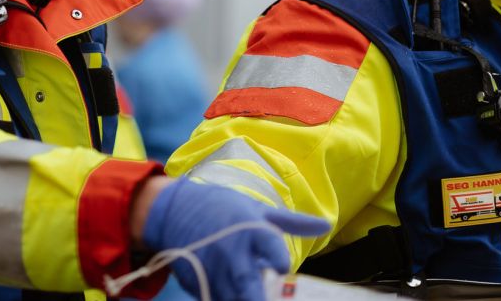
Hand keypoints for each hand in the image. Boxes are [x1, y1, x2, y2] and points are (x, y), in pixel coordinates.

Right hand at [141, 178, 329, 299]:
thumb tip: (326, 225)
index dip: (280, 260)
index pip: (271, 247)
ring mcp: (212, 269)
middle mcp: (232, 252)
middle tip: (267, 299)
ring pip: (233, 300)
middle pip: (250, 287)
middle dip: (258, 299)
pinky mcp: (196, 282)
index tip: (282, 268)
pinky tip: (232, 296)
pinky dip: (224, 299)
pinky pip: (214, 300)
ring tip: (251, 296)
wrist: (174, 209)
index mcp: (251, 229)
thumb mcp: (257, 209)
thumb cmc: (223, 208)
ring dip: (242, 300)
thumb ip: (292, 223)